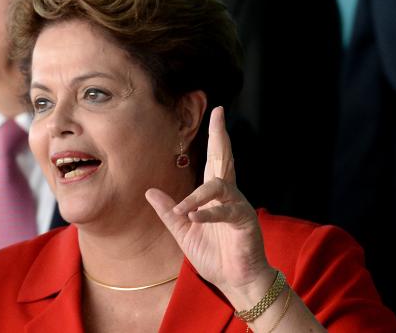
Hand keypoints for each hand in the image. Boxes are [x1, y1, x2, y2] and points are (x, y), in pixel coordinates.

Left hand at [146, 107, 272, 302]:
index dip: (215, 137)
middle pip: (225, 160)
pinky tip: (194, 217)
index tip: (216, 114)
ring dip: (198, 196)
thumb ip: (169, 212)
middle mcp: (230, 195)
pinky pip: (226, 211)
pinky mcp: (245, 222)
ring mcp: (239, 207)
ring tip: (183, 211)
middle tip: (220, 114)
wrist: (236, 281)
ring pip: (220, 186)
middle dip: (221, 137)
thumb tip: (150, 191)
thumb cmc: (214, 256)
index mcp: (216, 195)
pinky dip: (208, 213)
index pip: (215, 160)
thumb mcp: (184, 231)